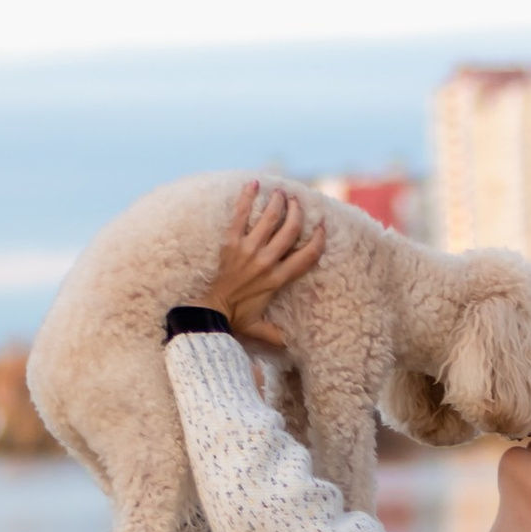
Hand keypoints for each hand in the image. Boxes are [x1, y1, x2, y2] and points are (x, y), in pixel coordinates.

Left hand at [207, 182, 322, 347]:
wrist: (208, 310)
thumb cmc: (234, 319)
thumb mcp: (259, 329)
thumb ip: (276, 335)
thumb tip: (291, 347)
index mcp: (277, 280)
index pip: (306, 257)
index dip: (317, 241)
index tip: (322, 228)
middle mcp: (266, 262)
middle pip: (290, 231)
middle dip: (298, 213)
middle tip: (298, 202)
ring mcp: (248, 250)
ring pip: (270, 219)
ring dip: (278, 203)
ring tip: (282, 193)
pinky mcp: (230, 242)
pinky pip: (241, 215)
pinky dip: (247, 197)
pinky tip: (254, 184)